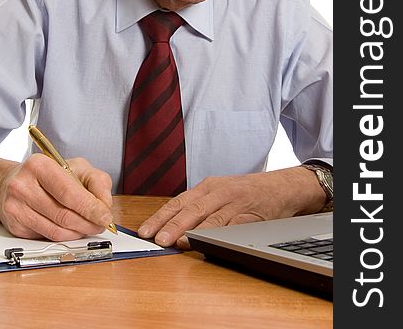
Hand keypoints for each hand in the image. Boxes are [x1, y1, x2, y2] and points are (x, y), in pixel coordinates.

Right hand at [0, 153, 113, 239]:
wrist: (13, 182)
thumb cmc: (49, 174)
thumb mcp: (77, 167)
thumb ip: (97, 182)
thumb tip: (105, 206)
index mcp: (39, 166)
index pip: (69, 193)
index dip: (91, 208)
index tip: (106, 218)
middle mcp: (23, 186)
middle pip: (63, 215)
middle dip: (89, 223)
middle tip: (101, 224)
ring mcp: (16, 207)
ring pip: (56, 231)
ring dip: (79, 232)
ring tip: (89, 226)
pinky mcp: (15, 226)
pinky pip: (47, 237)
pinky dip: (65, 236)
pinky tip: (72, 228)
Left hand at [137, 167, 326, 248]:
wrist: (281, 186)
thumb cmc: (246, 192)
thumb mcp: (220, 193)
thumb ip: (199, 208)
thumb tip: (171, 228)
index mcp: (208, 187)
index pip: (178, 202)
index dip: (160, 217)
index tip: (145, 231)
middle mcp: (219, 192)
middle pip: (191, 209)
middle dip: (172, 225)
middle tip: (157, 239)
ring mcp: (236, 203)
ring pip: (211, 217)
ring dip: (193, 230)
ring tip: (178, 242)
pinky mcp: (252, 215)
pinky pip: (234, 226)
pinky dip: (221, 234)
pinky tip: (210, 241)